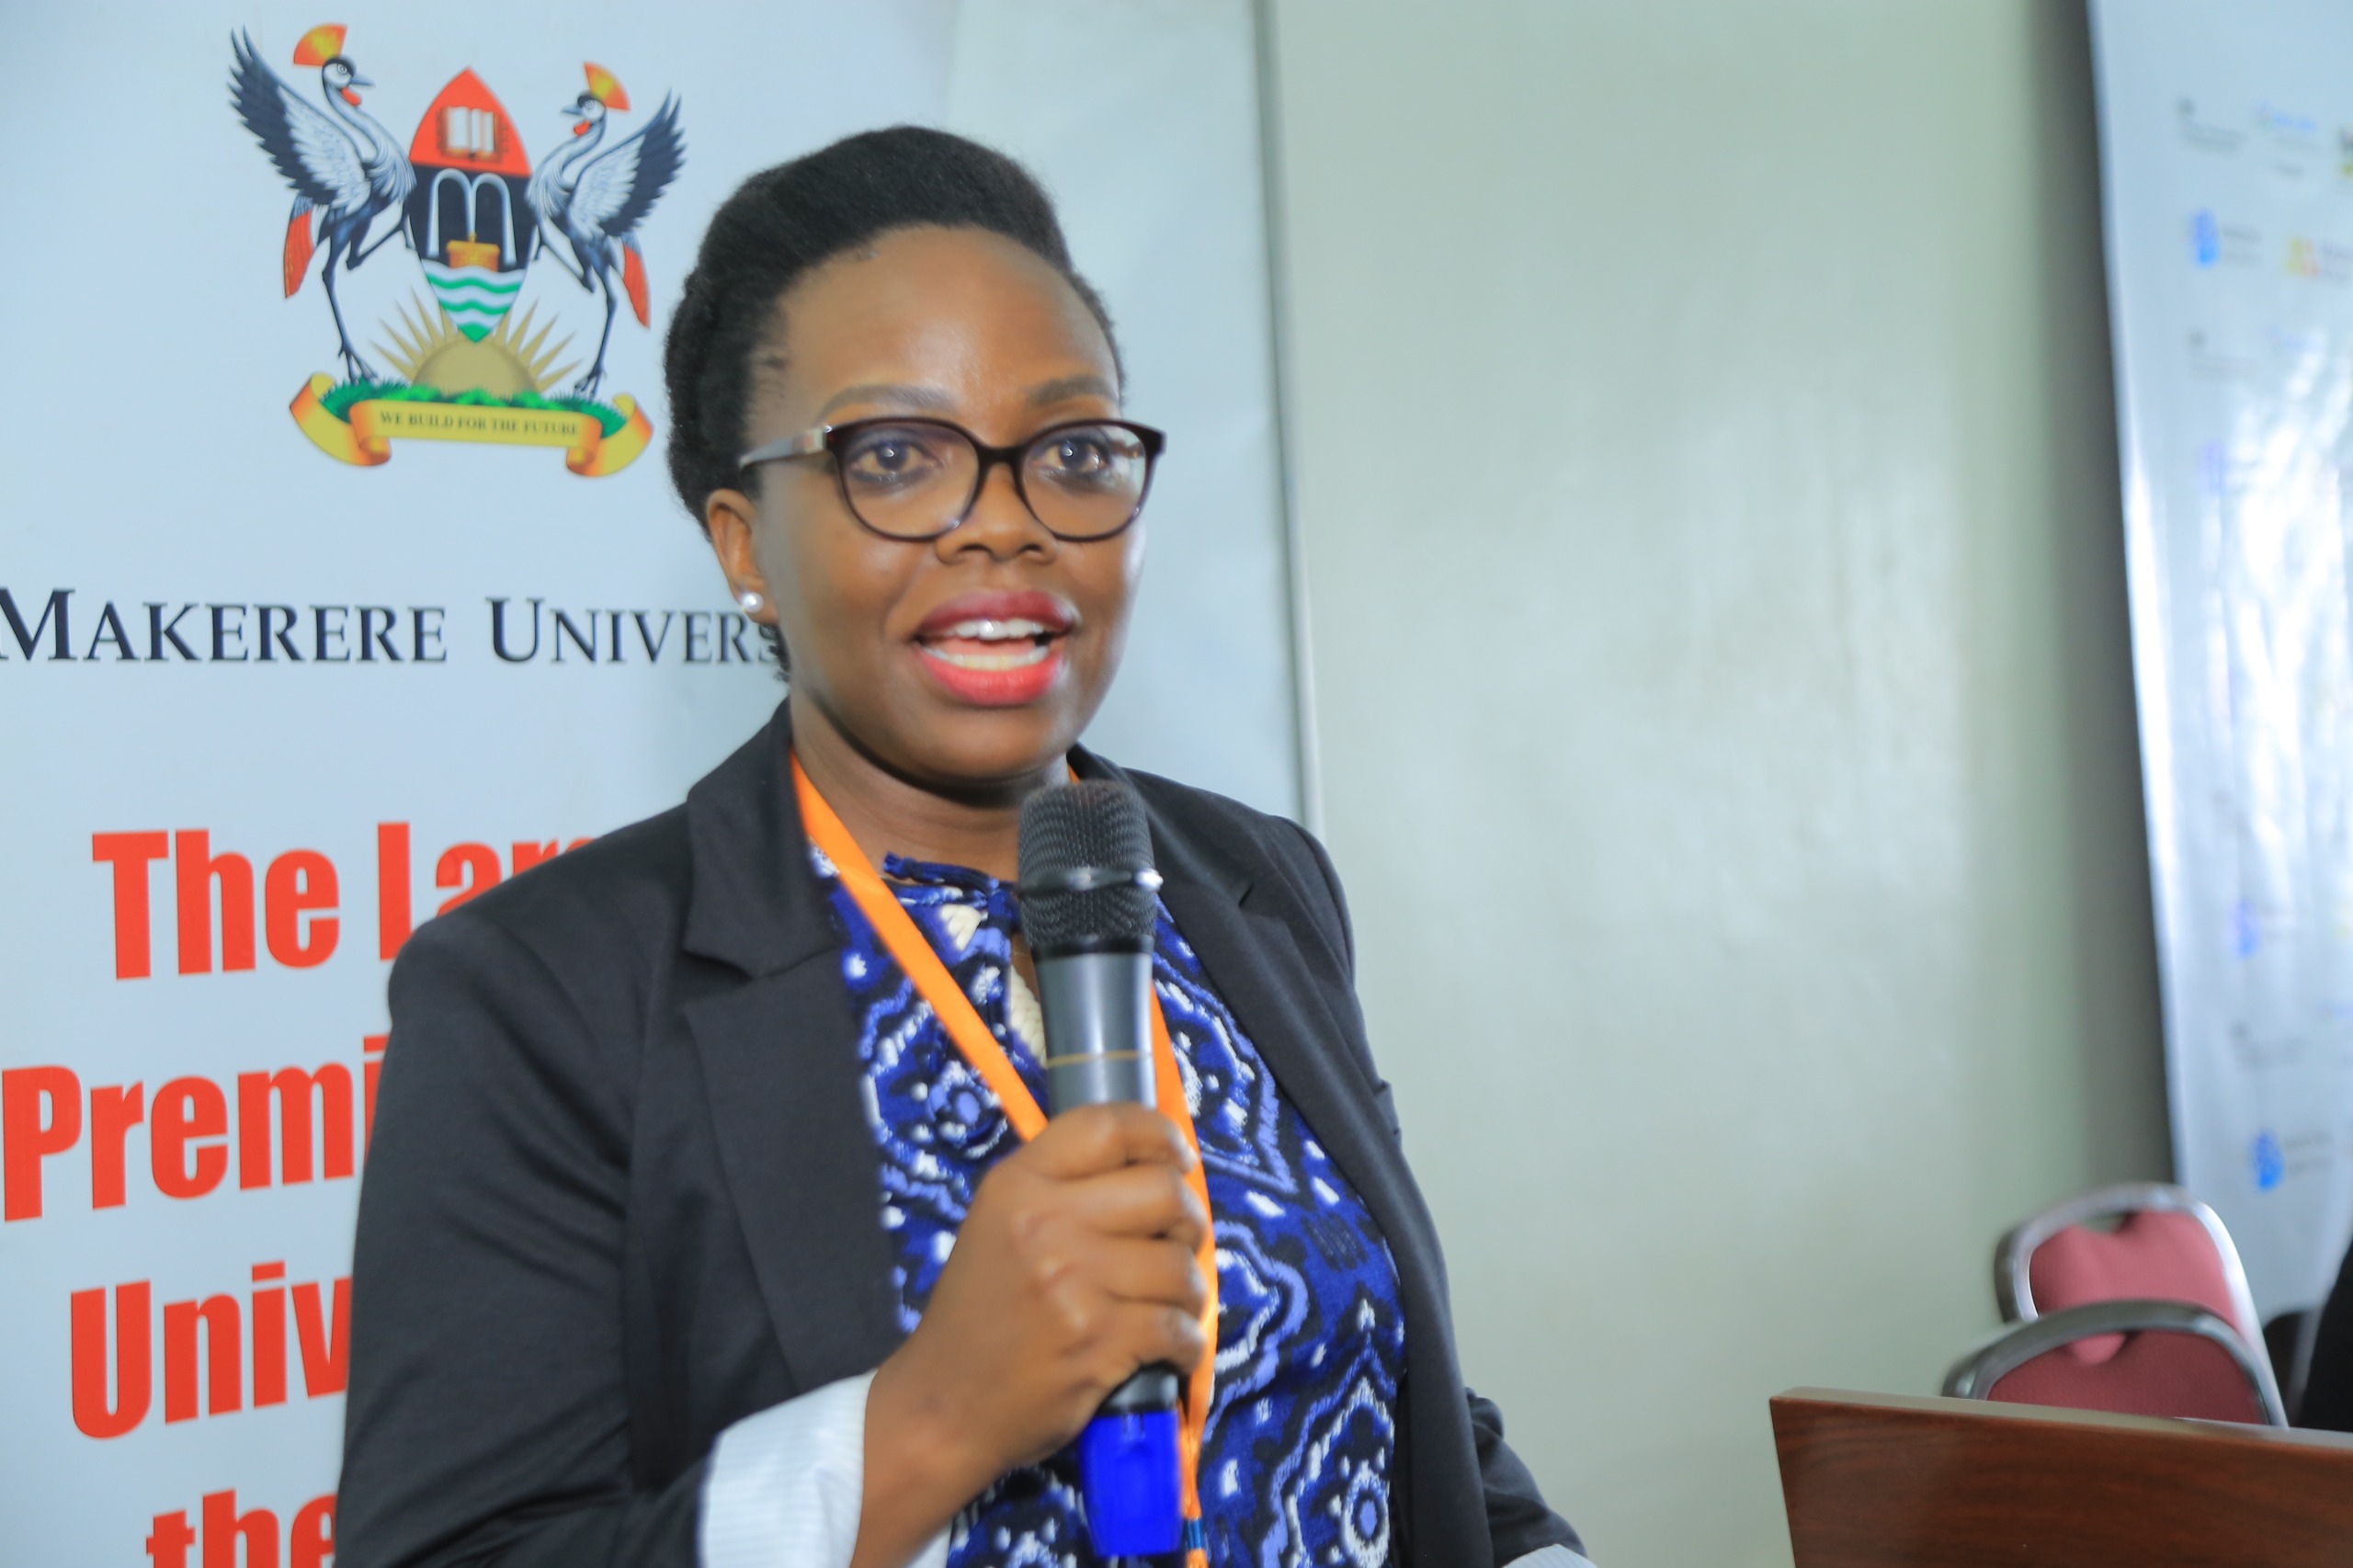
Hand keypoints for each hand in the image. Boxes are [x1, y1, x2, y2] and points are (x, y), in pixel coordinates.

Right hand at [849, 1103, 1208, 1567]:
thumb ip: (1060, 1190)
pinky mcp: (1096, 1342)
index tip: (1177, 1157)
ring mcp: (1072, 1284)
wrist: (942, 1407)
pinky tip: (1166, 1350)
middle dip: (1188, 1221)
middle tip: (1176, 1246)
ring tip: (1165, 1307)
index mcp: (1017, 1185)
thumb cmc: (979, 1317)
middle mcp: (1044, 1223)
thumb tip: (1154, 1169)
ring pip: (1181, 1266)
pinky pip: (1179, 1328)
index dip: (1159, 1134)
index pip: (1107, 1125)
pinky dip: (1185, 1344)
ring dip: (1188, 1293)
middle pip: (1165, 1190)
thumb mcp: (997, 1226)